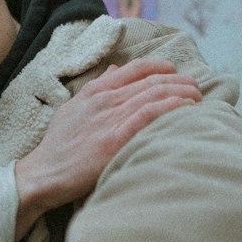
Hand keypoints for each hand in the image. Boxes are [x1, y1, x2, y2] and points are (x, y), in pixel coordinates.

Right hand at [14, 57, 201, 238]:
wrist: (43, 174)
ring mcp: (109, 119)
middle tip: (196, 88)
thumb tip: (115, 71)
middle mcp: (103, 100)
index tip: (176, 73)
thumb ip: (96, 89)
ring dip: (181, 93)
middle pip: (151, 81)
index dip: (160, 67)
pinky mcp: (113, 140)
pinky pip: (148, 115)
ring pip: (154, 95)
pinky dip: (170, 107)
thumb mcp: (73, 109)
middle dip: (180, 81)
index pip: (135, 68)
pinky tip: (185, 108)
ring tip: (198, 99)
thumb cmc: (59, 147)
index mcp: (94, 91)